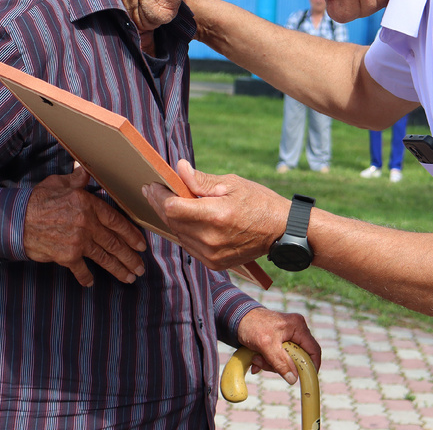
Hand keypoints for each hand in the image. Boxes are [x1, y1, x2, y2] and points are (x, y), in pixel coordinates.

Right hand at [23, 166, 147, 286]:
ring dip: (118, 269)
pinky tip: (92, 283)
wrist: (16, 220)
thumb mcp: (59, 183)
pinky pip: (81, 269)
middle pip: (114, 243)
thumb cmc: (38, 199)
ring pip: (104, 258)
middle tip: (141, 267)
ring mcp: (78, 242)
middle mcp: (87, 224)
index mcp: (88, 204)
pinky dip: (86, 277)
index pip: (116, 221)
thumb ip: (77, 179)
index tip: (141, 245)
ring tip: (130, 278)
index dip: (131, 234)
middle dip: (130, 257)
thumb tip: (85, 169)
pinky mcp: (66, 256)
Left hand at [144, 159, 287, 269]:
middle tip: (152, 191)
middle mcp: (211, 239)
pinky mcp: (214, 264)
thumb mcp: (232, 184)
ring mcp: (212, 255)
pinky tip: (184, 220)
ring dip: (171, 219)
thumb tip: (179, 169)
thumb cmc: (259, 202)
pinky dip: (183, 232)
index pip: (173, 208)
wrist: (281, 231)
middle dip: (160, 205)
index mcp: (216, 215)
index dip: (159, 196)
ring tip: (167, 203)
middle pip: (172, 222)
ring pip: (178, 235)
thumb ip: (201, 180)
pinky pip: (189, 246)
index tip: (152, 185)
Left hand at [235, 307, 321, 384]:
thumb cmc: (251, 325)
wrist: (235, 317)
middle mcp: (295, 329)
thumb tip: (293, 379)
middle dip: (281, 365)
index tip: (306, 378)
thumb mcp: (266, 345)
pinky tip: (255, 359)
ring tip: (256, 358)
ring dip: (270, 363)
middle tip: (266, 364)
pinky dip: (267, 361)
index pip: (313, 349)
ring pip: (287, 359)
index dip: (312, 365)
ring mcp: (287, 334)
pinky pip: (278, 356)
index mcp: (297, 326)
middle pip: (298, 357)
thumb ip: (280, 362)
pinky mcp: (278, 339)